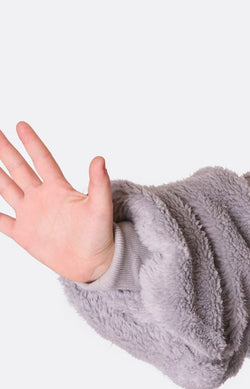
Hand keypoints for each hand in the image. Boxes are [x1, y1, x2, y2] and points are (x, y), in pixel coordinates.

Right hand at [0, 122, 114, 282]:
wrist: (94, 264)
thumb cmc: (101, 236)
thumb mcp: (100, 208)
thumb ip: (99, 184)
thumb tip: (100, 159)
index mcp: (58, 189)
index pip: (42, 160)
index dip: (31, 142)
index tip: (20, 124)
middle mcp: (41, 198)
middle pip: (19, 169)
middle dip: (6, 150)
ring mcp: (31, 215)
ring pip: (6, 188)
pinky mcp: (24, 234)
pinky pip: (1, 221)